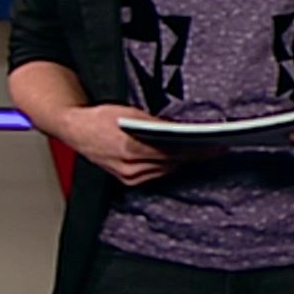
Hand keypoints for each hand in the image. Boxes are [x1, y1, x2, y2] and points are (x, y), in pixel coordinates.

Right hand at [56, 105, 208, 186]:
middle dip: (195, 155)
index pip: (174, 152)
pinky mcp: (127, 180)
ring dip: (184, 161)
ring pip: (166, 170)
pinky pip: (156, 174)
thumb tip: (181, 129)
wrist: (75, 129)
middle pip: (173, 163)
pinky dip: (169, 166)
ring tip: (203, 152)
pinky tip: (180, 159)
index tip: (216, 147)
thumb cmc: (100, 118)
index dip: (198, 150)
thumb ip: (157, 124)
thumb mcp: (132, 114)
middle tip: (217, 148)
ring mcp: (128, 176)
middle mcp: (130, 167)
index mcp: (132, 149)